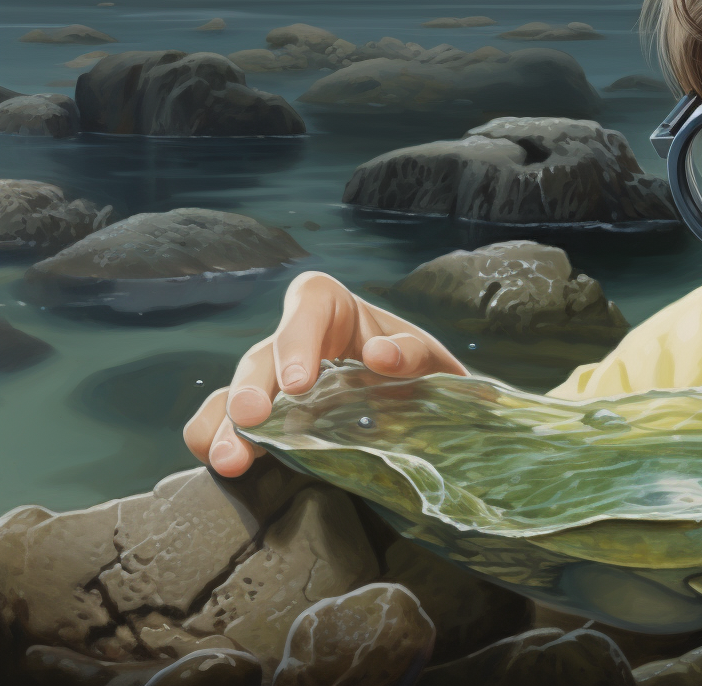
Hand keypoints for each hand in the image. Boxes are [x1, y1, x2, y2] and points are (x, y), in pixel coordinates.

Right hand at [182, 271, 466, 477]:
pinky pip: (221, 418)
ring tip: (229, 460)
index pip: (309, 303)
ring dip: (227, 425)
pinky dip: (213, 437)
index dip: (298, 339)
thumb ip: (412, 352)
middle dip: (253, 387)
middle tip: (251, 419)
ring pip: (236, 392)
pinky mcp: (261, 414)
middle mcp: (294, 340)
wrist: (415, 401)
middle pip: (263, 354)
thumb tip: (382, 355)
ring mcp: (271, 378)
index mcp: (335, 309)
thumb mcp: (427, 357)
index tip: (299, 382)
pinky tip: (213, 462)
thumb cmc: (414, 367)